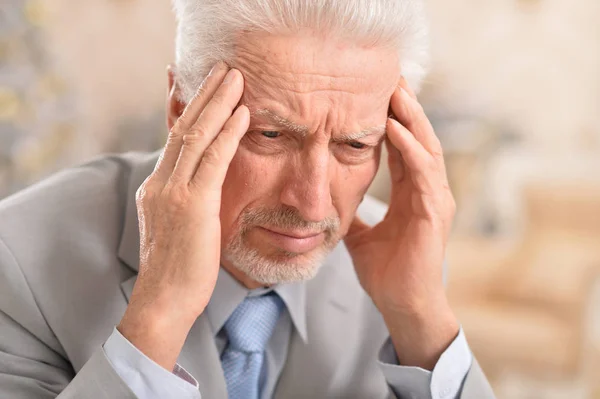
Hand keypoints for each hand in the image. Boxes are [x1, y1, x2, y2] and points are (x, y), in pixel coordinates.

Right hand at [117, 63, 249, 370]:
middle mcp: (161, 183)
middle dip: (204, 95)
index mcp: (157, 188)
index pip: (175, 140)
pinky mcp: (193, 204)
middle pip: (183, 127)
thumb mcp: (177, 229)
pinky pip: (213, 159)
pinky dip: (228, 133)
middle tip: (222, 69)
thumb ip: (186, 202)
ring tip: (234, 77)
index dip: (188, 110)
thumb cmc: (176, 271)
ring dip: (217, 103)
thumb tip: (200, 191)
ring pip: (196, 135)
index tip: (201, 87)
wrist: (163, 300)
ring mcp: (174, 192)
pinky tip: (242, 113)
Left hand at [344, 78, 458, 369]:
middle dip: (406, 109)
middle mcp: (427, 192)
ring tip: (397, 92)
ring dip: (412, 120)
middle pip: (419, 140)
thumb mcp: (361, 237)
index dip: (393, 121)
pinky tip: (396, 130)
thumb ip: (352, 216)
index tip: (378, 95)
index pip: (403, 148)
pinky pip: (423, 174)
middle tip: (392, 78)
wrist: (401, 304)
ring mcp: (435, 201)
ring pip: (427, 149)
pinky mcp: (434, 214)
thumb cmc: (387, 273)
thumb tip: (331, 205)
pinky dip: (410, 150)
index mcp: (411, 194)